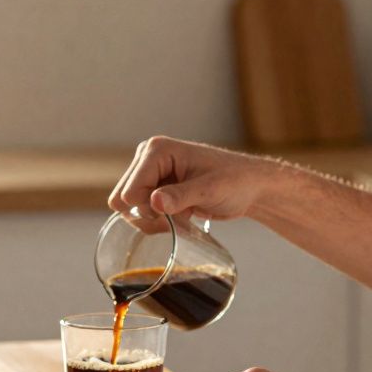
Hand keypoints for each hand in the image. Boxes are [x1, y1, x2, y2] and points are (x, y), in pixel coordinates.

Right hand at [107, 136, 276, 231]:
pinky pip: (140, 213)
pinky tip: (182, 215)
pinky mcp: (154, 188)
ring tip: (183, 214)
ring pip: (129, 209)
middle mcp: (147, 159)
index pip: (130, 191)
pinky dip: (160, 221)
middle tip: (180, 216)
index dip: (149, 209)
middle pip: (123, 201)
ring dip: (155, 220)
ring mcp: (149, 174)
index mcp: (157, 150)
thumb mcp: (211, 190)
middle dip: (149, 216)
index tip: (177, 212)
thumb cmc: (236, 181)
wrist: (249, 186)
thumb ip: (181, 196)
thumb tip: (154, 202)